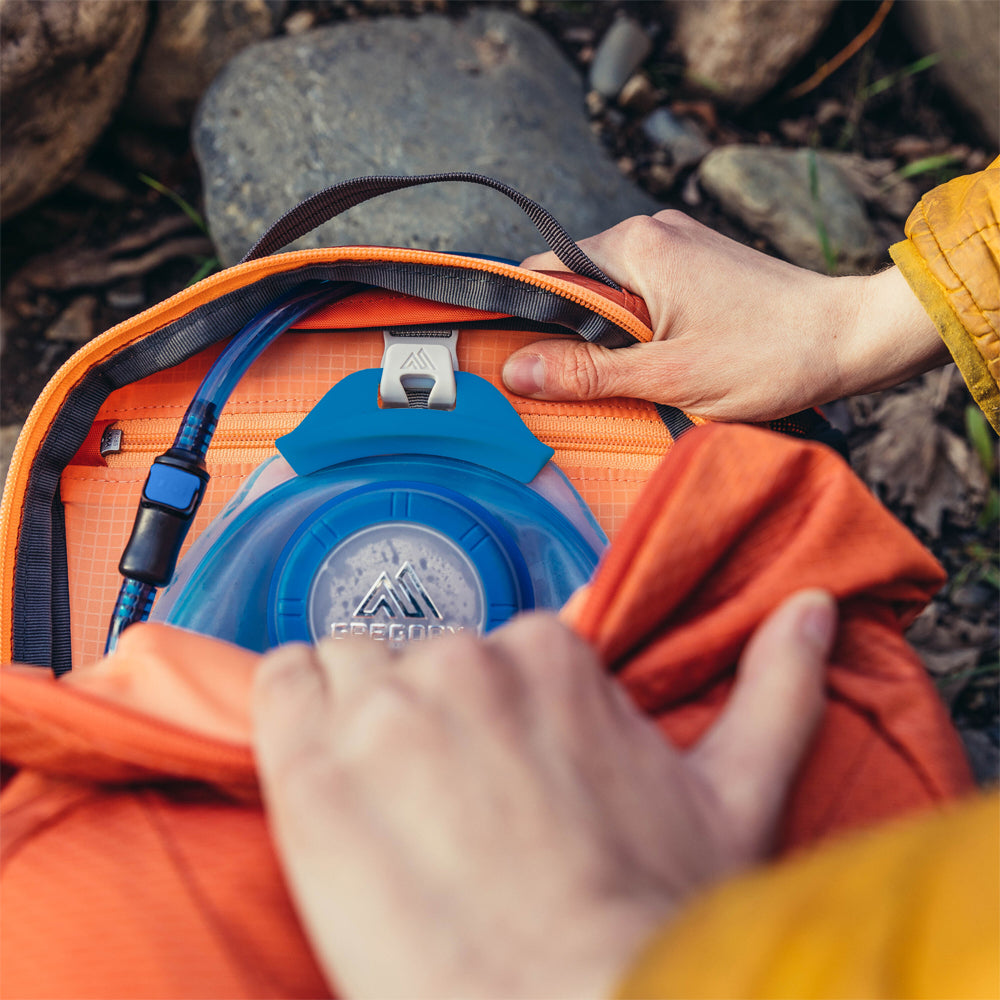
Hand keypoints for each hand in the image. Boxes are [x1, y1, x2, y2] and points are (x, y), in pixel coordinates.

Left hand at [253, 591, 835, 999]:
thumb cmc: (652, 914)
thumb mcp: (733, 794)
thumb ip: (774, 687)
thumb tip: (811, 613)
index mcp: (551, 656)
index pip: (490, 649)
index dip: (484, 715)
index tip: (486, 770)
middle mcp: (469, 661)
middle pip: (416, 655)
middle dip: (423, 716)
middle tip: (441, 801)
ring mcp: (387, 706)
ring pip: (348, 666)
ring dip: (357, 716)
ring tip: (385, 799)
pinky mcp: (315, 762)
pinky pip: (278, 682)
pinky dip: (289, 711)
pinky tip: (323, 773)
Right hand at [504, 212, 947, 420]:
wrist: (850, 339)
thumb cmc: (770, 355)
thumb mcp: (669, 376)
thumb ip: (587, 373)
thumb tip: (516, 370)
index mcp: (636, 246)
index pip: (543, 275)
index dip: (519, 320)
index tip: (504, 362)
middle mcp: (651, 233)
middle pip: (572, 287)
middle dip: (565, 338)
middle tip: (570, 391)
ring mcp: (676, 247)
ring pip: (606, 297)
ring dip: (603, 340)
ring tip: (622, 383)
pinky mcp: (695, 267)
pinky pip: (639, 298)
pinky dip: (633, 333)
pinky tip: (650, 368)